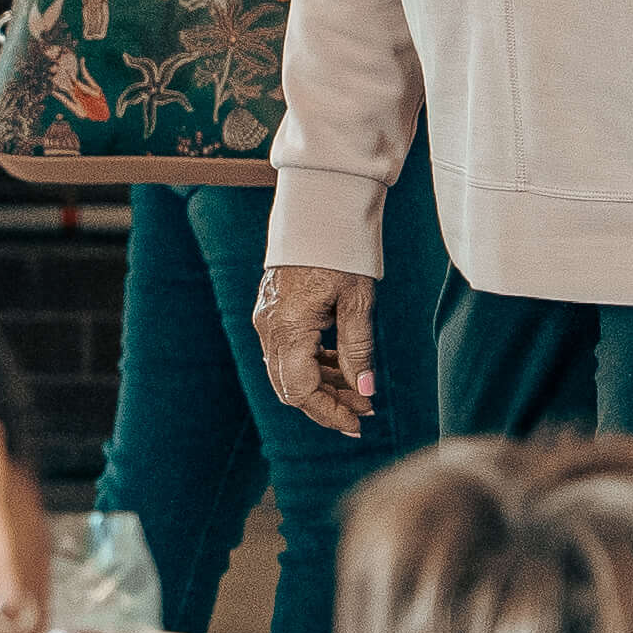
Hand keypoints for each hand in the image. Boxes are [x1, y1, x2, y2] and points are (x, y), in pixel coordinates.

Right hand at [256, 265, 378, 435]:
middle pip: (290, 387)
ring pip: (288, 371)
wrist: (317, 210)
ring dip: (322, 386)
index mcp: (289, 328)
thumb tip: (366, 390)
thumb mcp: (357, 301)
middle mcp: (269, 328)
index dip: (329, 412)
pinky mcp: (272, 312)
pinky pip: (287, 352)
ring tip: (359, 390)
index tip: (358, 423)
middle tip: (364, 410)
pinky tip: (341, 365)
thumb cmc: (340, 250)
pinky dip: (313, 365)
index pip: (301, 390)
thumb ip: (358, 349)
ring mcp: (267, 320)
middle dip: (326, 404)